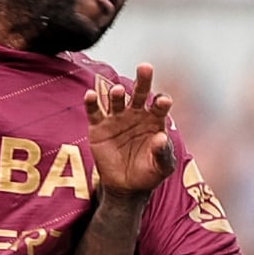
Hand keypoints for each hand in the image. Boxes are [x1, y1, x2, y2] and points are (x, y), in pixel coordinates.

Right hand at [82, 64, 176, 197]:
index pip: (160, 105)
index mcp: (155, 120)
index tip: (163, 102)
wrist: (126, 187)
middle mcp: (136, 114)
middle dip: (143, 80)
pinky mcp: (99, 126)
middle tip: (145, 67)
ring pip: (116, 99)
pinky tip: (90, 95)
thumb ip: (163, 153)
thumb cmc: (148, 173)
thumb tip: (161, 138)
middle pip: (140, 92)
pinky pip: (94, 111)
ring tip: (118, 91)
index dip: (162, 102)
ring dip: (117, 93)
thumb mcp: (161, 167)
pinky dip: (91, 102)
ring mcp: (117, 118)